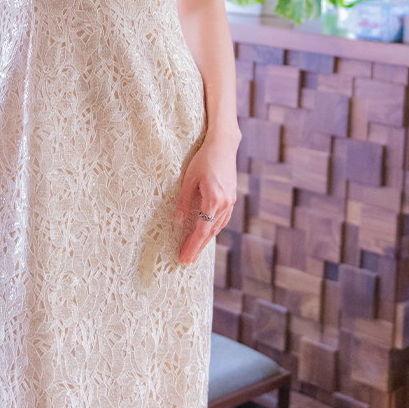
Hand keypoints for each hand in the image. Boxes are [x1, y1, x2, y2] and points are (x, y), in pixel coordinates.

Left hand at [174, 135, 236, 265]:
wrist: (224, 145)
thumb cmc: (203, 159)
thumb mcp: (189, 178)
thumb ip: (184, 201)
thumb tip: (177, 221)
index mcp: (214, 199)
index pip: (202, 230)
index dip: (192, 245)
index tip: (184, 257)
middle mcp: (225, 203)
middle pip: (210, 232)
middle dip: (198, 248)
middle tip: (186, 261)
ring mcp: (230, 201)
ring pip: (217, 227)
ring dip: (205, 240)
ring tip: (194, 251)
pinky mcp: (231, 197)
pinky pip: (222, 219)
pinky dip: (213, 229)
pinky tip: (207, 234)